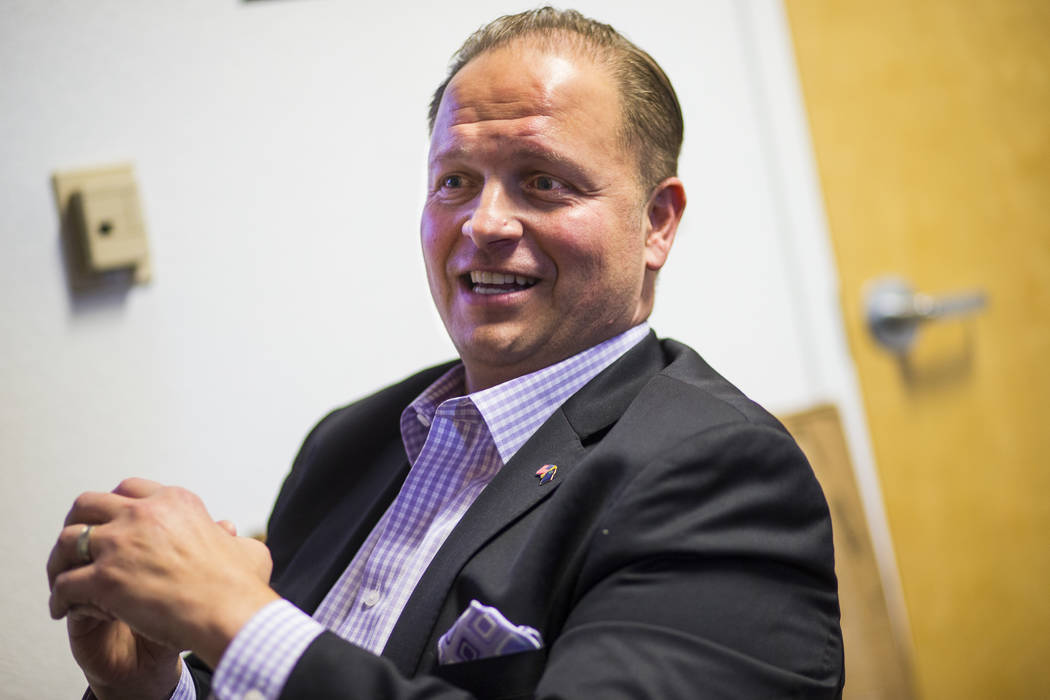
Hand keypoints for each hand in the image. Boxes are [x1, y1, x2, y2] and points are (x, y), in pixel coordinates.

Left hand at [48, 478, 279, 677]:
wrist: (229, 611)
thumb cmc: (240, 586)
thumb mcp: (244, 547)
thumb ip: (231, 536)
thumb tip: (230, 532)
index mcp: (173, 502)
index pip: (129, 489)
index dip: (114, 505)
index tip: (111, 522)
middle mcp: (142, 514)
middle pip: (88, 504)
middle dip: (78, 522)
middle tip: (77, 544)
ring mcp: (120, 544)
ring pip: (67, 540)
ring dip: (60, 560)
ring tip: (61, 578)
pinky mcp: (104, 579)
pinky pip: (65, 584)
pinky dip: (59, 598)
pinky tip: (62, 610)